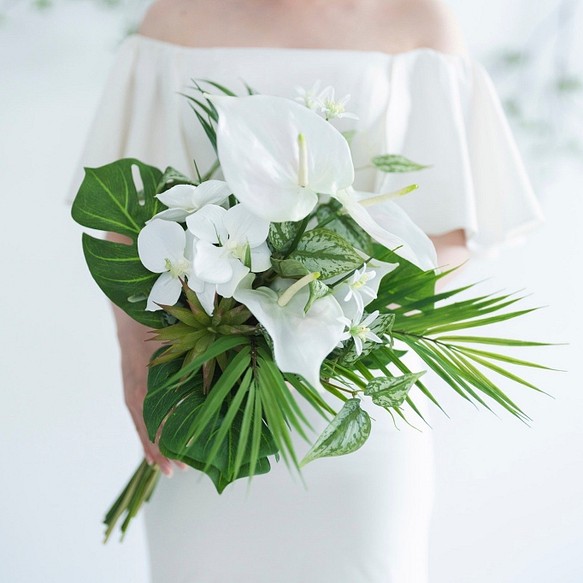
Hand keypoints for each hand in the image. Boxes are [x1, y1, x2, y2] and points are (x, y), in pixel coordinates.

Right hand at [113, 303, 186, 476]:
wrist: (132, 320)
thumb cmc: (159, 333)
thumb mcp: (180, 351)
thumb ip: (196, 370)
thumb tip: (222, 384)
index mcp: (149, 390)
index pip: (160, 428)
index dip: (170, 447)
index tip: (182, 462)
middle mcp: (138, 397)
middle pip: (151, 434)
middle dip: (165, 453)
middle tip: (181, 469)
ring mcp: (132, 396)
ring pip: (143, 431)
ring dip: (154, 449)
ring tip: (166, 468)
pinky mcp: (130, 392)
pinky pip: (137, 422)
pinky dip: (144, 438)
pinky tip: (149, 452)